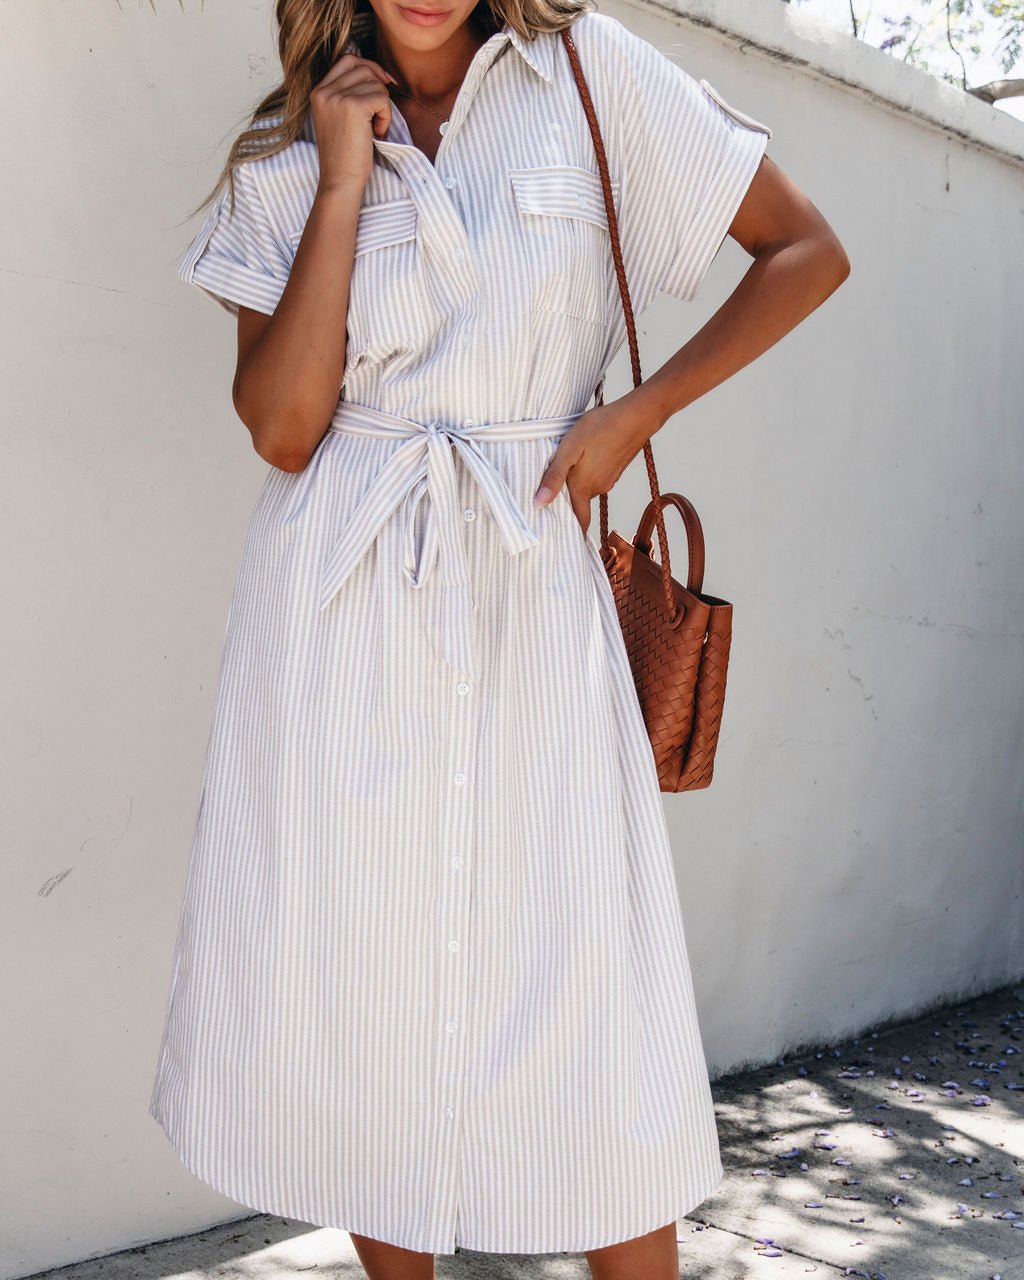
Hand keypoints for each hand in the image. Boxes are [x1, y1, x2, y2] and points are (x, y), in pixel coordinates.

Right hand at [310, 52, 397, 192]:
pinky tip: (377, 134)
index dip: (369, 67)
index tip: (384, 84)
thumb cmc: (344, 156)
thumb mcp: (340, 118)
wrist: (339, 180)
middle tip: (380, 114)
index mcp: (318, 91)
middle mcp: (325, 91)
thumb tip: (379, 74)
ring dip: (383, 107)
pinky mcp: (353, 107)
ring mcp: (337, 97)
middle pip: (363, 68)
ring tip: (375, 129)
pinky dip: (386, 117)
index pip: (347, 60)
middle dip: (380, 88)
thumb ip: (349, 94)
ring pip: (375, 84)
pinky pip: (382, 99)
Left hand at [532, 392, 658, 535]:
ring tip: (563, 471)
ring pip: (587, 488)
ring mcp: (609, 479)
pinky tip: (582, 458)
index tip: (557, 536)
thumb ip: (554, 477)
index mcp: (583, 487)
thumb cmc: (599, 428)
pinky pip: (596, 477)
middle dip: (566, 503)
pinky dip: (587, 473)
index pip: (578, 521)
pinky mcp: (615, 469)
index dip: (569, 531)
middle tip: (549, 496)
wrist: (636, 416)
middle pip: (579, 504)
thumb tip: (538, 504)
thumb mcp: (569, 449)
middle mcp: (597, 488)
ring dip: (576, 484)